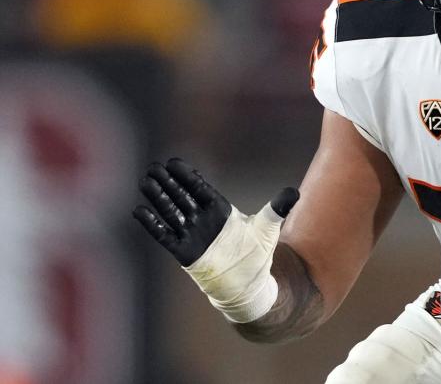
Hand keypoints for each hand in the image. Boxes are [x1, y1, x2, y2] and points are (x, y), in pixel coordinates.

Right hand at [133, 158, 299, 322]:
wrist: (249, 285)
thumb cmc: (257, 255)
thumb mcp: (268, 228)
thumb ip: (277, 208)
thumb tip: (294, 191)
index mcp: (220, 211)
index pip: (200, 189)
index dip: (186, 176)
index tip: (173, 161)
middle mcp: (204, 221)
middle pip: (181, 197)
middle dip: (167, 183)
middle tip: (152, 167)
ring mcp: (193, 236)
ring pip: (171, 212)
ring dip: (157, 198)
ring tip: (144, 182)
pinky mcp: (185, 253)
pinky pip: (165, 235)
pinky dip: (153, 224)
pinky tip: (139, 210)